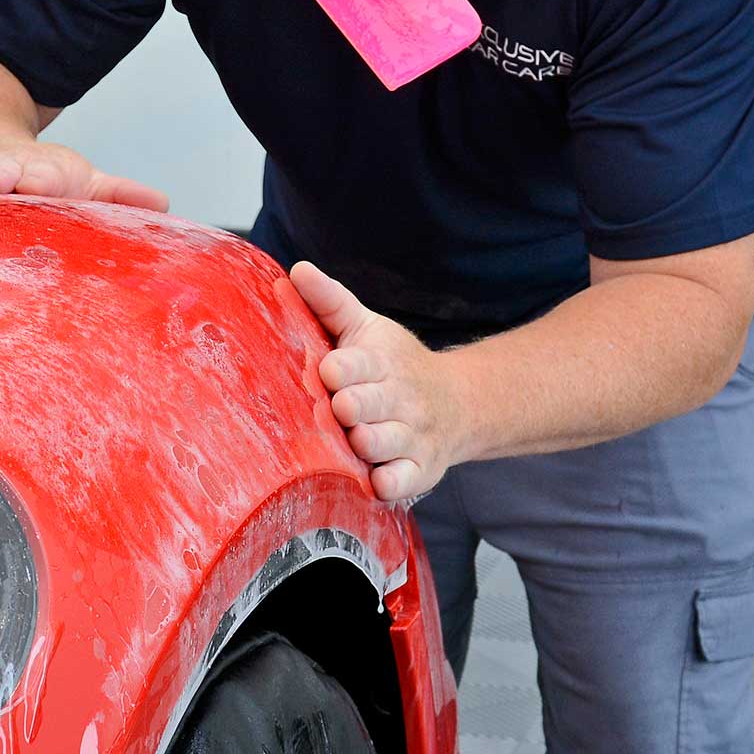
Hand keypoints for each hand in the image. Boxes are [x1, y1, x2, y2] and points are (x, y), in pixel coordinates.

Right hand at [0, 140, 168, 210]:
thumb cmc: (40, 177)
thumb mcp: (82, 182)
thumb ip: (117, 195)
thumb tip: (162, 204)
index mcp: (44, 174)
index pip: (46, 176)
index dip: (46, 180)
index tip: (47, 182)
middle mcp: (8, 173)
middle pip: (6, 175)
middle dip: (5, 177)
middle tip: (5, 180)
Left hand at [289, 260, 464, 502]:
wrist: (458, 404)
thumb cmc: (394, 366)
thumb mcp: (368, 328)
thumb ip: (330, 302)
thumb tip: (295, 270)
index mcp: (381, 362)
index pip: (359, 363)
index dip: (341, 369)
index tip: (327, 370)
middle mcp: (399, 400)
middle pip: (367, 406)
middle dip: (349, 407)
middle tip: (338, 408)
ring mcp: (410, 436)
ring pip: (381, 444)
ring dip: (363, 444)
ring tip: (351, 440)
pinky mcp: (419, 471)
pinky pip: (400, 482)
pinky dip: (387, 483)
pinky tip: (371, 480)